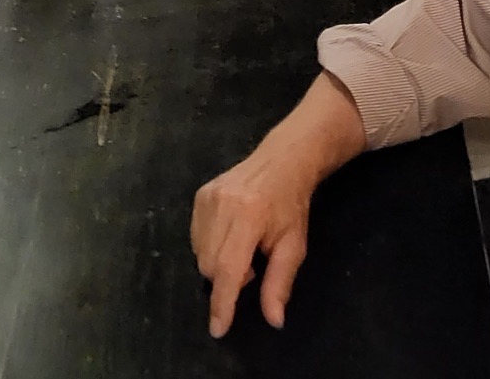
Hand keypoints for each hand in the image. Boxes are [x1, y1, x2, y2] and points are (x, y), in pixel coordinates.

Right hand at [192, 140, 314, 337]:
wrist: (282, 161)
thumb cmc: (291, 206)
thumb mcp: (294, 246)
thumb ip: (280, 283)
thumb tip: (273, 320)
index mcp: (249, 217)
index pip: (228, 268)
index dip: (222, 302)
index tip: (218, 328)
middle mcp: (222, 205)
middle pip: (210, 265)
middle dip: (227, 279)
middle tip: (252, 268)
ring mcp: (207, 197)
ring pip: (199, 253)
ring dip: (218, 263)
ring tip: (243, 248)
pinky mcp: (199, 194)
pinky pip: (195, 237)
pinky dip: (209, 247)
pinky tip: (230, 236)